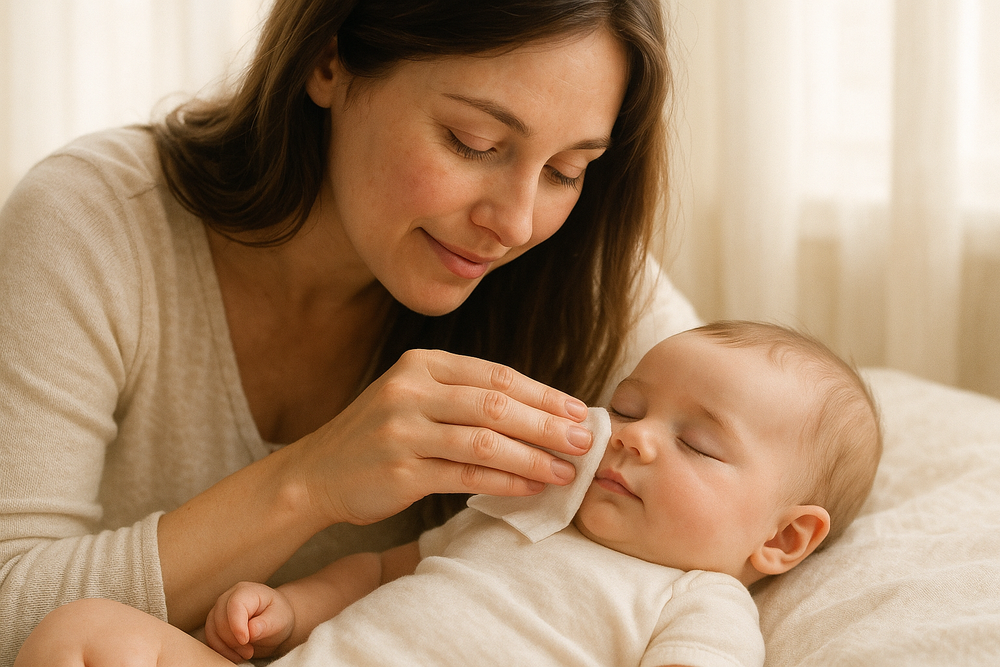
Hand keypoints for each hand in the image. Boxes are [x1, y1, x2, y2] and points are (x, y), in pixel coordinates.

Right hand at [204, 581, 294, 660]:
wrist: (273, 620)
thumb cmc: (277, 615)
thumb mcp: (279, 619)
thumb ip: (266, 624)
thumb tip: (251, 631)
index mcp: (246, 592)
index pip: (235, 605)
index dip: (237, 625)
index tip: (246, 641)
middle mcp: (228, 597)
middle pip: (220, 619)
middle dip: (234, 640)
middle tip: (250, 652)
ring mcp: (218, 610)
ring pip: (212, 630)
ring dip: (227, 647)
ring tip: (246, 653)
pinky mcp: (214, 623)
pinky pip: (210, 639)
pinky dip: (221, 650)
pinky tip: (236, 655)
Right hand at [291, 348, 591, 525]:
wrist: (317, 472)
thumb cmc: (382, 435)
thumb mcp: (417, 398)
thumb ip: (468, 398)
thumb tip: (544, 414)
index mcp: (422, 364)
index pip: (497, 375)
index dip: (544, 394)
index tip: (579, 411)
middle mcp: (411, 390)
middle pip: (496, 404)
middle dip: (548, 424)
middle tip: (585, 441)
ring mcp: (403, 430)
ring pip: (485, 441)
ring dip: (534, 457)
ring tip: (567, 471)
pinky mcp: (400, 471)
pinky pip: (466, 475)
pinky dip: (506, 482)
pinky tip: (532, 487)